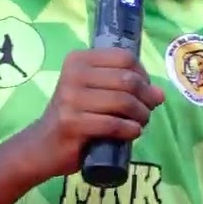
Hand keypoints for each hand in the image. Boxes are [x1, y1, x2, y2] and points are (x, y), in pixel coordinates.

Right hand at [20, 48, 163, 179]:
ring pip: (123, 102)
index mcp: (78, 60)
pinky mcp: (72, 123)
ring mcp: (70, 99)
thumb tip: (159, 93)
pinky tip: (133, 132)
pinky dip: (130, 130)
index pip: (124, 57)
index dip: (143, 74)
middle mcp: (73, 74)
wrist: (43, 145)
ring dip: (141, 115)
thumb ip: (123, 88)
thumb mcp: (95, 93)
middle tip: (147, 111)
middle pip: (127, 80)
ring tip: (141, 123)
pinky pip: (113, 124)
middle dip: (146, 97)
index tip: (146, 90)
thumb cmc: (74, 115)